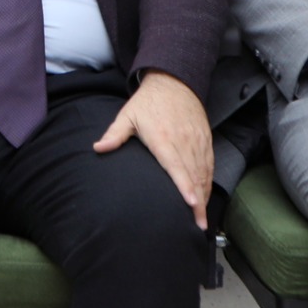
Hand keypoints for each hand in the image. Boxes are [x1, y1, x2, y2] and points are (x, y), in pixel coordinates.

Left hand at [94, 71, 211, 227]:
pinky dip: (208, 183)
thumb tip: (98, 147)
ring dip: (204, 196)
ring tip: (202, 219)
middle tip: (198, 226)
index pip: (176, 166)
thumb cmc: (148, 102)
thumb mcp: (128, 115)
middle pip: (193, 176)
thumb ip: (115, 134)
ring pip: (203, 173)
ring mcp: (196, 141)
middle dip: (198, 203)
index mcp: (163, 138)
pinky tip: (205, 197)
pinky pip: (209, 165)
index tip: (192, 204)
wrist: (173, 82)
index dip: (185, 186)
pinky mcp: (205, 140)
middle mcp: (183, 141)